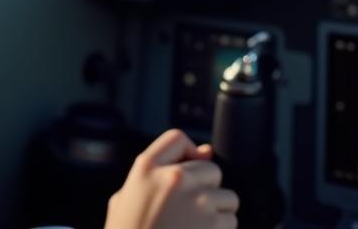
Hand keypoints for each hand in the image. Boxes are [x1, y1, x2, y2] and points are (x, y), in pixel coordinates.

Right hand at [104, 128, 238, 228]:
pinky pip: (232, 223)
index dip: (187, 153)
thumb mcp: (125, 197)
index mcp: (146, 167)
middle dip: (206, 189)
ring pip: (228, 198)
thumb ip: (159, 170)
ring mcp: (197, 204)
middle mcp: (174, 179)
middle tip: (189, 210)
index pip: (177, 138)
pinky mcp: (214, 228)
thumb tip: (206, 152)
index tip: (187, 171)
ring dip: (218, 213)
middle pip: (211, 169)